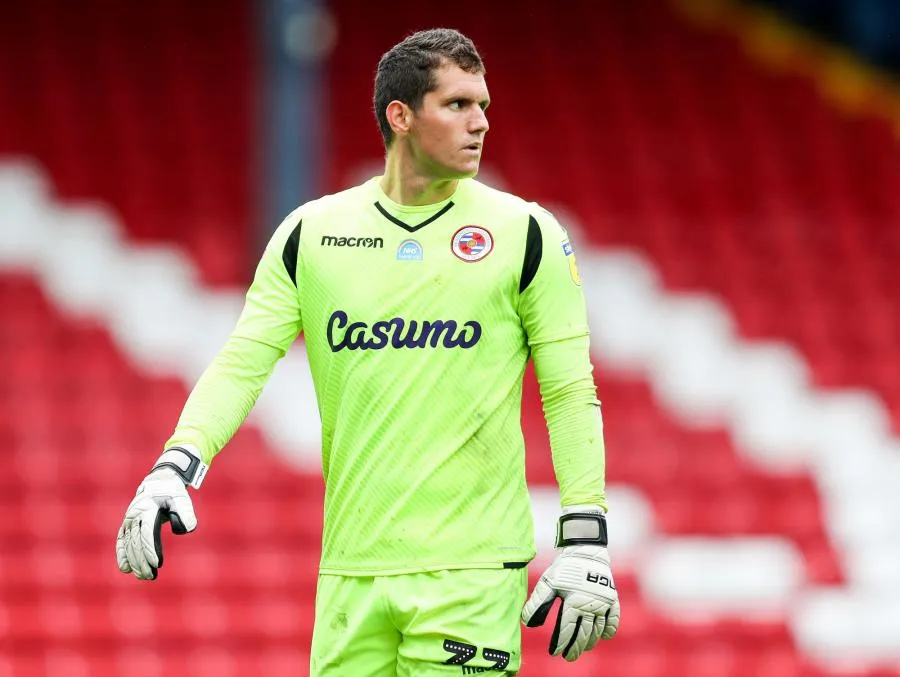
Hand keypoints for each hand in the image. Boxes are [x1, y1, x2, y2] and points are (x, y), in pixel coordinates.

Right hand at [116, 445, 206, 579]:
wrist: (159, 482)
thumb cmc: (173, 493)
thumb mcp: (182, 499)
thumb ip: (186, 513)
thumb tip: (188, 529)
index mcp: (148, 508)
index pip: (147, 533)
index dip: (150, 549)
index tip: (156, 564)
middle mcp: (135, 515)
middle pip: (136, 542)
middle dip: (142, 561)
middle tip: (150, 576)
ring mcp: (129, 520)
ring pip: (129, 544)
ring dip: (134, 561)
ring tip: (143, 576)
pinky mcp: (127, 524)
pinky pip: (122, 541)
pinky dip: (122, 554)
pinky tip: (125, 568)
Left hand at [522, 509, 619, 660]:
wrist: (585, 550)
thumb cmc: (564, 567)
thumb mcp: (547, 583)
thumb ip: (537, 603)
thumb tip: (526, 623)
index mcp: (573, 602)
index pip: (566, 630)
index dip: (560, 643)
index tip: (555, 652)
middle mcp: (590, 606)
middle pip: (583, 634)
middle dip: (575, 647)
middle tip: (569, 657)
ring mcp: (603, 603)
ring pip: (598, 629)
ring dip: (591, 641)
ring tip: (583, 648)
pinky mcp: (612, 598)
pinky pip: (614, 619)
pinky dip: (610, 629)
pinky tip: (605, 636)